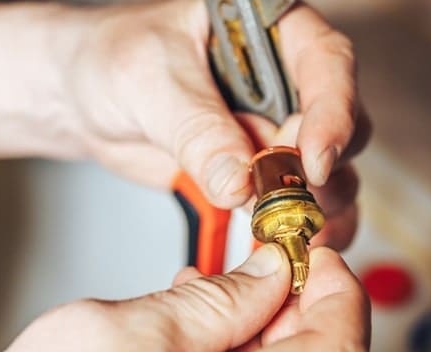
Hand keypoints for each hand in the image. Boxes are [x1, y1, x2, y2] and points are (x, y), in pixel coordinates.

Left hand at [61, 0, 369, 208]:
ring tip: (273, 224)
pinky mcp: (264, 171)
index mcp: (272, 30)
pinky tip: (281, 242)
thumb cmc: (112, 59)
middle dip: (316, 170)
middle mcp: (288, 79)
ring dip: (313, 206)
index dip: (332, 112)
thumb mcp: (150, 81)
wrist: (84, 99)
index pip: (328, 62)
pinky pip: (304, 205)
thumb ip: (198, 130)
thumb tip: (240, 183)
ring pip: (333, 172)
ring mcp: (279, 128)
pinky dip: (299, 229)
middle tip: (277, 198)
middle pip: (345, 124)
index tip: (312, 160)